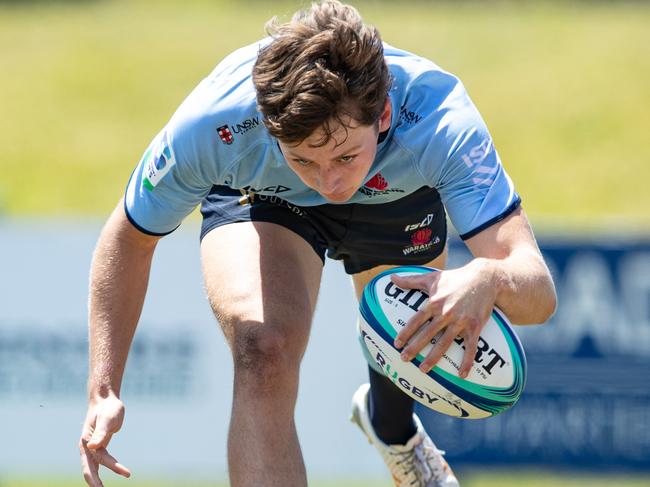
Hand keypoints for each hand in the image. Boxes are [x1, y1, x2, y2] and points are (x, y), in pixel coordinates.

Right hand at [79, 394, 130, 485]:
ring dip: (97, 480)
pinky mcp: (99, 446)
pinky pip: (100, 461)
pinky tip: (113, 473)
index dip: (113, 467)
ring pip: (94, 467)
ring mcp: (92, 447)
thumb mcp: (107, 418)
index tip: (127, 473)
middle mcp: (87, 446)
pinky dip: (105, 468)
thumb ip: (101, 432)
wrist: (105, 400)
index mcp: (86, 441)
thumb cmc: (107, 408)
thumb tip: (92, 446)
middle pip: (89, 469)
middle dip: (95, 483)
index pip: (99, 460)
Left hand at [391, 260, 496, 377]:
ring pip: (445, 343)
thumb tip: (391, 277)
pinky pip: (471, 347)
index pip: (416, 320)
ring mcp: (461, 321)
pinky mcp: (475, 326)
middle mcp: (446, 313)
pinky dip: (467, 361)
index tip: (397, 344)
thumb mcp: (432, 277)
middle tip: (404, 359)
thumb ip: (410, 280)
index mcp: (434, 302)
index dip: (406, 332)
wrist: (485, 278)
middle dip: (414, 347)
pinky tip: (462, 375)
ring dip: (434, 357)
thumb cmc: (455, 278)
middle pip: (427, 334)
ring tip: (424, 369)